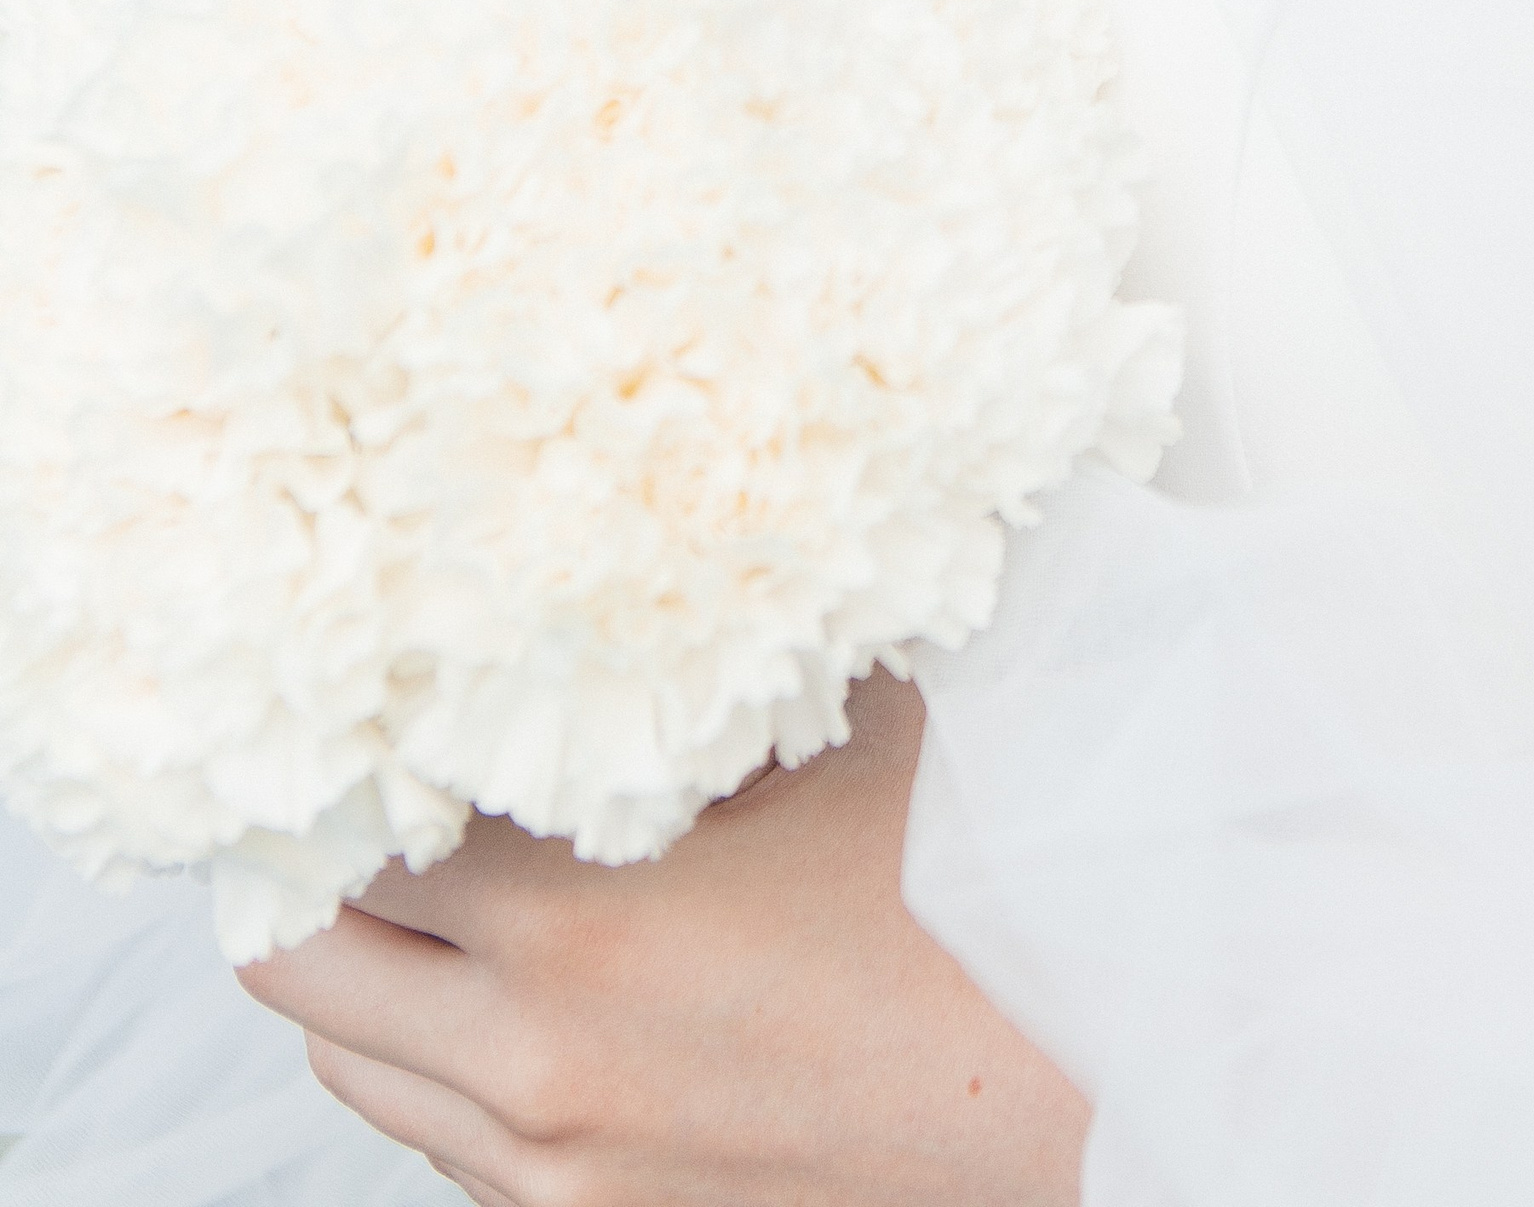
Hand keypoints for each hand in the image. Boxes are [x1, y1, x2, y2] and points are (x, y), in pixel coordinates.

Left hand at [234, 671, 1088, 1205]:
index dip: (349, 747)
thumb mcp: (840, 736)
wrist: (1067, 1099)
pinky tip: (531, 986)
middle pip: (299, 962)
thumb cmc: (968, 906)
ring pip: (351, 1068)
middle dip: (312, 867)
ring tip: (437, 888)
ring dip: (372, 971)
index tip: (369, 694)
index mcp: (579, 915)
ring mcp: (548, 1166)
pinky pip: (438, 1142)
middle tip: (360, 791)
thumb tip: (644, 556)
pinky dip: (443, 1062)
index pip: (350, 825)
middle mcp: (530, 1056)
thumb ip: (714, 664)